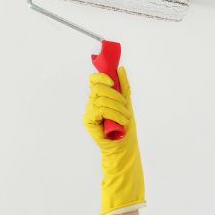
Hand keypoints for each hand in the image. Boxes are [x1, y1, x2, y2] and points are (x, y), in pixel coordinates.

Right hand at [81, 67, 145, 214]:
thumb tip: (120, 68)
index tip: (113, 83)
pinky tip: (121, 121)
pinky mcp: (88, 120)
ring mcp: (89, 111)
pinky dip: (113, 114)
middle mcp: (92, 102)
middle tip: (126, 108)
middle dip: (116, 96)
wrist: (124, 146)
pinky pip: (99, 109)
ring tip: (126, 118)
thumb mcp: (126, 103)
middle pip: (99, 88)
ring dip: (118, 107)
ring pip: (101, 98)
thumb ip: (123, 86)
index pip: (94, 79)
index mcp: (100, 96)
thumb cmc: (125, 126)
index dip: (102, 77)